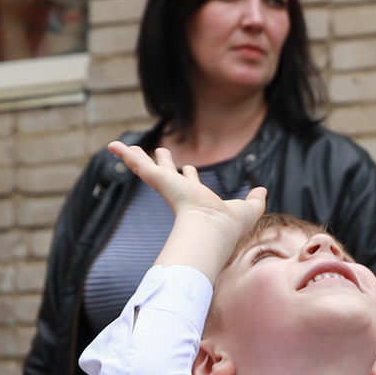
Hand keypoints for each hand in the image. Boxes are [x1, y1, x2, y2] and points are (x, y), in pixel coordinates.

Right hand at [110, 141, 266, 249]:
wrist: (211, 229)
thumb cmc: (230, 225)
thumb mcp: (249, 209)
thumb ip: (256, 199)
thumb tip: (263, 190)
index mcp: (198, 199)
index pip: (192, 184)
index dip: (190, 176)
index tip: (188, 168)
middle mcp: (180, 192)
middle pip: (168, 174)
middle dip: (165, 163)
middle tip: (160, 152)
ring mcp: (167, 186)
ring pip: (148, 167)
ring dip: (137, 157)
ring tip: (123, 146)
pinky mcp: (158, 180)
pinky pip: (137, 164)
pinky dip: (125, 154)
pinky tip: (112, 145)